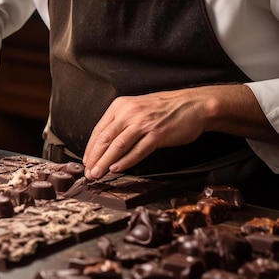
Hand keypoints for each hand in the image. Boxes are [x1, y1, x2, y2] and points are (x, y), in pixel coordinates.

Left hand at [82, 84, 275, 179]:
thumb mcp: (136, 109)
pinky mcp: (157, 134)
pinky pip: (138, 150)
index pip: (99, 130)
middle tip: (88, 173)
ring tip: (97, 174)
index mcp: (120, 106)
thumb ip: (120, 123)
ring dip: (105, 162)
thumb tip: (104, 144)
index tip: (85, 162)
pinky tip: (117, 169)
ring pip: (118, 146)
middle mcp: (129, 113)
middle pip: (105, 139)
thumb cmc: (165, 109)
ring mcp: (143, 123)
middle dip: (94, 159)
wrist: (193, 105)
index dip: (90, 148)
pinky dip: (126, 161)